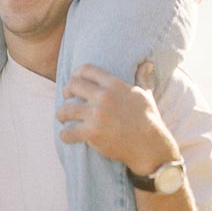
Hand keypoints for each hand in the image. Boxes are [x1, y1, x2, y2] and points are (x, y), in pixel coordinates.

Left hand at [57, 62, 179, 177]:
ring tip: (62, 118)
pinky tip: (67, 136)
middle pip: (72, 86)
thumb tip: (147, 64)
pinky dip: (65, 135)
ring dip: (61, 114)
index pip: (86, 70)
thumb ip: (142, 78)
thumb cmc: (149, 120)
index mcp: (114, 84)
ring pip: (66, 109)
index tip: (74, 81)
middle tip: (66, 99)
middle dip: (66, 92)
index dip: (76, 74)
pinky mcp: (92, 133)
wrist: (150, 146)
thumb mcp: (145, 95)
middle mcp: (103, 96)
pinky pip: (68, 132)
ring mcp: (96, 115)